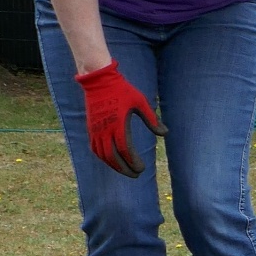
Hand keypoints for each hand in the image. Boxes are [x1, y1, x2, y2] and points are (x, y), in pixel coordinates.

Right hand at [76, 59, 164, 176]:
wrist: (99, 81)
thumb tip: (165, 134)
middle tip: (136, 175)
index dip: (133, 161)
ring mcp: (95, 130)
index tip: (142, 169)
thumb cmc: (122, 90)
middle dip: (124, 168)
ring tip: (126, 171)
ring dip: (114, 166)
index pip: (125, 149)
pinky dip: (103, 158)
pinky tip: (112, 162)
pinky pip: (95, 148)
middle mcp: (104, 129)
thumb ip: (152, 119)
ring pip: (102, 155)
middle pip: (113, 156)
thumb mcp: (140, 102)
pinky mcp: (90, 128)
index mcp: (118, 123)